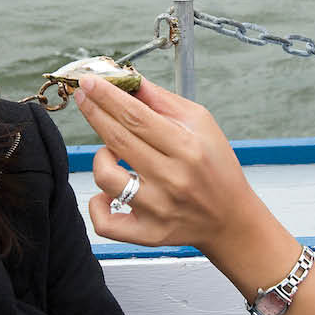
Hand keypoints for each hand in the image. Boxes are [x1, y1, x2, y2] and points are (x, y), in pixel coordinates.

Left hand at [73, 76, 270, 258]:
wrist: (230, 219)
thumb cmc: (216, 168)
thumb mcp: (201, 124)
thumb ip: (162, 101)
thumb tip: (129, 82)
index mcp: (187, 148)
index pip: (136, 116)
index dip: (107, 97)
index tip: (89, 82)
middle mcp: (172, 179)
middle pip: (117, 139)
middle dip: (94, 112)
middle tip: (84, 97)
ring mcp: (158, 208)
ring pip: (106, 177)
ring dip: (101, 157)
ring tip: (112, 153)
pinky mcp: (148, 233)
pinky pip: (106, 222)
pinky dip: (98, 205)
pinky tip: (107, 194)